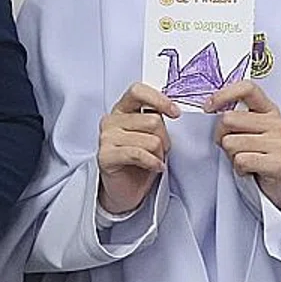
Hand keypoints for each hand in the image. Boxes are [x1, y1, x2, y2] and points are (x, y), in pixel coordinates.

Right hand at [98, 84, 178, 214]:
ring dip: (159, 154)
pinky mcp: (106, 156)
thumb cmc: (139, 162)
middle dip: (165, 138)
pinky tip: (155, 167)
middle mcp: (111, 121)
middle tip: (161, 150)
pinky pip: (139, 154)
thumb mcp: (149, 134)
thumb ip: (154, 118)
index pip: (138, 91)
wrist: (125, 190)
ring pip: (150, 140)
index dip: (159, 99)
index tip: (174, 113)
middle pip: (153, 120)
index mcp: (122, 110)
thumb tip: (172, 109)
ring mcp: (106, 138)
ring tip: (154, 160)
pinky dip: (153, 163)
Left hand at [208, 80, 280, 209]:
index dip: (224, 94)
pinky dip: (239, 168)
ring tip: (244, 158)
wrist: (279, 181)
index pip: (247, 88)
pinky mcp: (278, 163)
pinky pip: (241, 160)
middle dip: (221, 135)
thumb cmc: (258, 153)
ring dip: (231, 155)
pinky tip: (249, 169)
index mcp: (268, 109)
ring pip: (231, 143)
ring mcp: (280, 142)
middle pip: (228, 119)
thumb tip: (209, 109)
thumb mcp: (248, 129)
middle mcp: (277, 123)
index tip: (208, 107)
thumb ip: (234, 115)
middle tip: (232, 146)